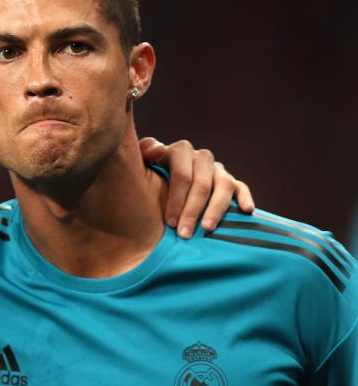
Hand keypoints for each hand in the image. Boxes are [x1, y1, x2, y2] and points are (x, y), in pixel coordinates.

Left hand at [139, 137, 253, 238]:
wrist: (155, 182)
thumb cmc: (143, 179)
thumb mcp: (137, 167)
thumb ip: (141, 157)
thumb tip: (151, 152)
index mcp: (177, 152)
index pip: (182, 172)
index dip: (176, 198)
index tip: (169, 222)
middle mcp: (199, 158)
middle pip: (202, 183)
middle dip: (192, 210)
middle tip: (184, 233)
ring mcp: (216, 169)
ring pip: (224, 185)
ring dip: (215, 209)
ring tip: (206, 229)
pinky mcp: (230, 181)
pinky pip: (241, 187)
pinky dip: (245, 197)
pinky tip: (247, 210)